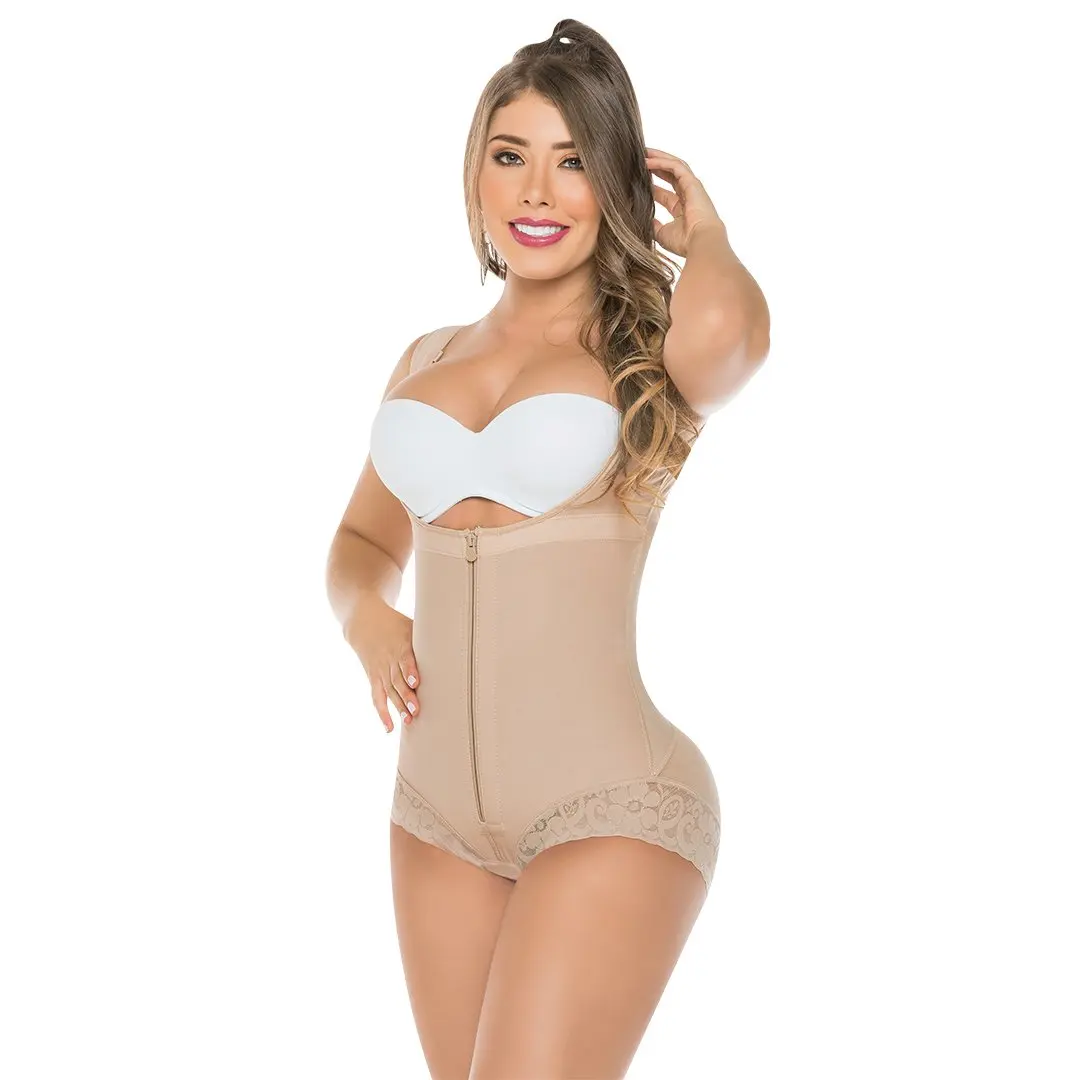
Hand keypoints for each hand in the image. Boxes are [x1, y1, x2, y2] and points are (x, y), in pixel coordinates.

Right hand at [345, 601, 420, 732]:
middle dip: (406, 695)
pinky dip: (382, 713)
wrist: (365, 623)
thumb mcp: (411, 625)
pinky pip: (377, 698)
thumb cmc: (396, 624)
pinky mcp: (374, 679)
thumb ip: (429, 636)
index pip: (405, 660)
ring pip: (388, 691)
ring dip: (398, 707)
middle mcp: (388, 660)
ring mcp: (380, 671)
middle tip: (416, 709)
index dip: (409, 671)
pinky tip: (390, 728)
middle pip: (397, 680)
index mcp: (400, 645)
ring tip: (408, 721)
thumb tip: (457, 640)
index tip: (416, 681)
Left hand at [645, 147, 726, 257]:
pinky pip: (675, 167)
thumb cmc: (685, 242)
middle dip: (655, 166)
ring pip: (674, 166)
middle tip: (639, 159)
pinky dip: (661, 162)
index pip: (664, 194)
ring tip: (642, 151)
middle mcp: (688, 196)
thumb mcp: (662, 234)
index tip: (636, 181)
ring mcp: (692, 188)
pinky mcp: (692, 182)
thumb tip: (644, 220)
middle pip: (669, 175)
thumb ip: (653, 226)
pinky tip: (646, 160)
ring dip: (658, 158)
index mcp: (681, 210)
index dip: (651, 186)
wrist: (701, 242)